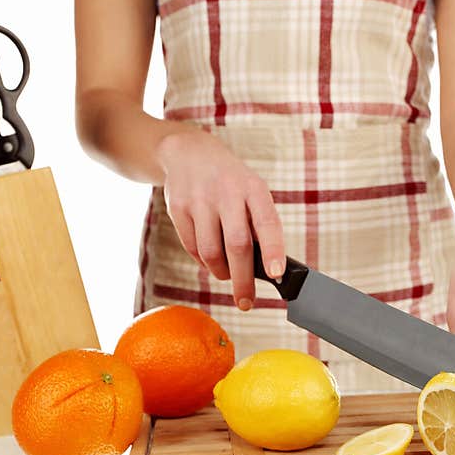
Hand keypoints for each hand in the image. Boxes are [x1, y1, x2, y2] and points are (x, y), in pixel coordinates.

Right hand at [156, 130, 285, 309]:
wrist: (189, 153)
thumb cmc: (231, 183)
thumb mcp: (252, 191)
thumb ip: (259, 225)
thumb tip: (268, 270)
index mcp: (253, 188)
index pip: (266, 223)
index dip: (272, 250)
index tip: (276, 274)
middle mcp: (226, 192)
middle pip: (237, 245)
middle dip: (243, 280)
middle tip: (246, 302)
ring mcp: (199, 200)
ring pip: (211, 252)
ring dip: (221, 273)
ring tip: (228, 274)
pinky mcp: (178, 208)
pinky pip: (192, 248)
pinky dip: (204, 262)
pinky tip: (210, 259)